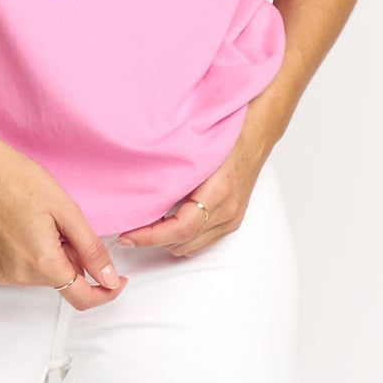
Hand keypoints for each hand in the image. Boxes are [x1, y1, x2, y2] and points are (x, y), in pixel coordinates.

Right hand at [0, 133, 126, 309]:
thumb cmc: (18, 180)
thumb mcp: (66, 211)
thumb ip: (91, 250)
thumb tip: (110, 280)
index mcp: (43, 263)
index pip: (82, 298)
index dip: (105, 291)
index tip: (116, 279)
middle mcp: (19, 277)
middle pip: (62, 283)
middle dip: (71, 261)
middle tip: (62, 227)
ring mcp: (0, 276)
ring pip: (41, 278)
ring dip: (48, 259)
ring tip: (36, 225)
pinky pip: (20, 273)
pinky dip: (28, 258)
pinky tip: (19, 231)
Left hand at [113, 102, 285, 257]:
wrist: (255, 135)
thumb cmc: (226, 137)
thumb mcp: (193, 154)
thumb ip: (170, 176)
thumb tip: (137, 194)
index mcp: (218, 193)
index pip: (179, 229)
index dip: (150, 237)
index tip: (127, 236)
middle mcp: (227, 212)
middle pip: (182, 243)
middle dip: (153, 240)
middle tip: (130, 227)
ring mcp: (231, 219)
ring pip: (190, 247)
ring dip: (167, 240)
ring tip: (148, 224)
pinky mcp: (232, 222)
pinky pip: (201, 242)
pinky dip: (181, 238)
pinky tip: (168, 222)